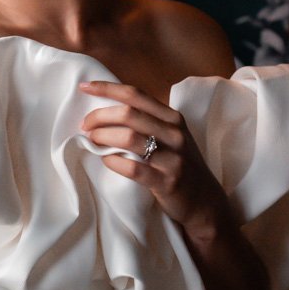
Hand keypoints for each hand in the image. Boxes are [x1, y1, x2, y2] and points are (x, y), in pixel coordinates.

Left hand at [78, 80, 232, 243]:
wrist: (204, 201)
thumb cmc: (179, 165)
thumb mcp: (171, 137)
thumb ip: (148, 122)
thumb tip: (107, 111)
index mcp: (173, 118)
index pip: (135, 95)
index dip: (107, 88)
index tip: (84, 87)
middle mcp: (175, 133)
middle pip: (128, 114)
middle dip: (99, 117)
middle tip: (85, 126)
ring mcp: (172, 158)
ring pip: (128, 138)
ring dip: (103, 137)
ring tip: (92, 141)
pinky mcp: (167, 182)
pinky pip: (133, 168)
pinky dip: (113, 162)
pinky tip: (106, 160)